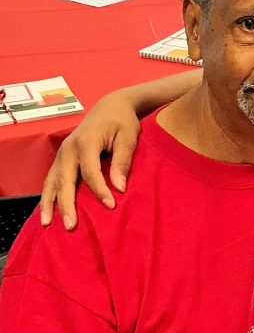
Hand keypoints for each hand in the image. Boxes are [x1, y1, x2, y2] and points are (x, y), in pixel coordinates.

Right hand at [40, 92, 140, 229]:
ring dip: (49, 203)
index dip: (100, 190)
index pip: (90, 171)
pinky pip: (51, 179)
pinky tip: (47, 212)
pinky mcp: (62, 158)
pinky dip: (48, 196)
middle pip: (65, 180)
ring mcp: (63, 153)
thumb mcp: (128, 138)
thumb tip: (120, 188)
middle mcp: (69, 148)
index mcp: (86, 141)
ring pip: (52, 181)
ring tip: (48, 224)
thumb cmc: (122, 122)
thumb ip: (122, 162)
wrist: (110, 107)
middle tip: (71, 226)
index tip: (111, 206)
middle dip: (66, 204)